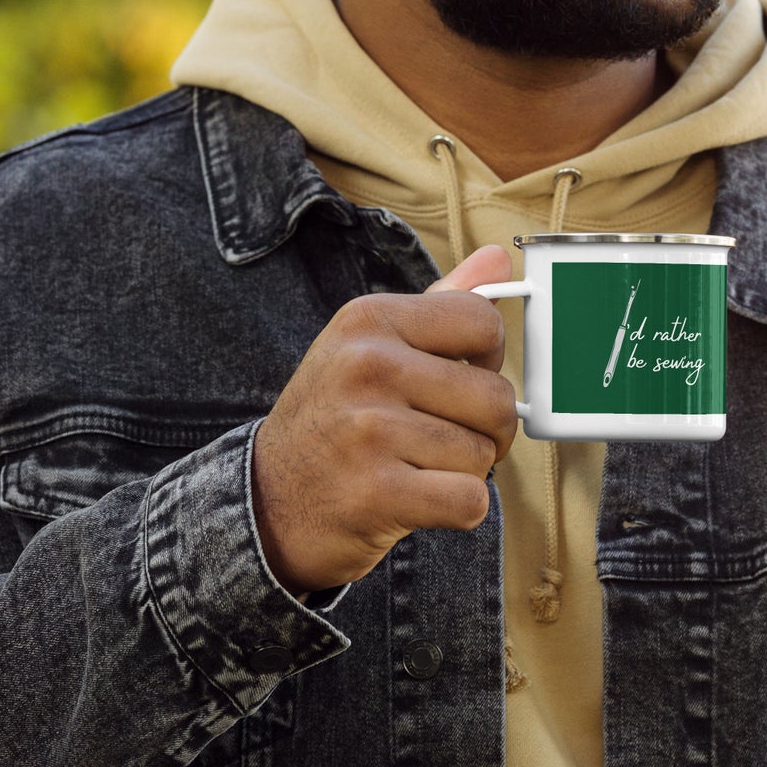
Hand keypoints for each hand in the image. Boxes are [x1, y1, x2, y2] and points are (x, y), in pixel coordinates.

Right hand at [251, 245, 517, 595]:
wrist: (268, 499)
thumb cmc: (336, 415)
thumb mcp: (371, 344)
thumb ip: (440, 301)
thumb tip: (498, 257)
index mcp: (370, 318)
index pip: (482, 323)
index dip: (489, 359)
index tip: (462, 379)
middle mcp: (367, 364)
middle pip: (495, 397)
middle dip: (487, 428)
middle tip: (446, 437)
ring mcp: (368, 429)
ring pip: (483, 453)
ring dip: (464, 471)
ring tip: (417, 465)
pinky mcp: (375, 493)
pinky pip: (469, 500)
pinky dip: (457, 509)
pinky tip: (418, 499)